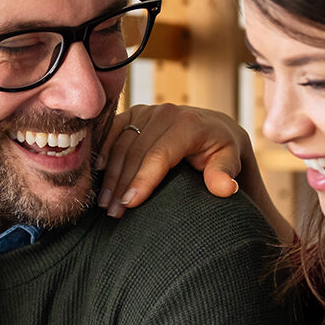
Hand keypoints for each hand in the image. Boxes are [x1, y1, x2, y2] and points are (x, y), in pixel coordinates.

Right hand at [96, 103, 246, 217]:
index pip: (159, 155)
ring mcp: (146, 111)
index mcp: (188, 124)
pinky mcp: (133, 113)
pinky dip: (102, 153)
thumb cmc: (220, 150)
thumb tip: (226, 188)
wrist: (211, 127)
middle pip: (135, 152)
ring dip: (109, 175)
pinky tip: (95, 175)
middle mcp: (165, 113)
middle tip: (114, 213)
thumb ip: (225, 174)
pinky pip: (111, 133)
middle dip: (122, 184)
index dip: (143, 180)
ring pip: (120, 145)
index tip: (130, 204)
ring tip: (104, 203)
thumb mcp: (229, 160)